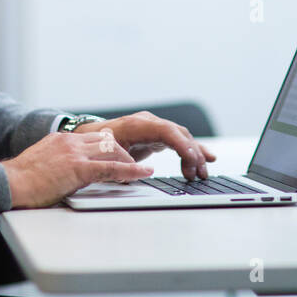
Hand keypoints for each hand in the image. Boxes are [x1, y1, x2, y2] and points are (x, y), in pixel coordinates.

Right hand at [0, 129, 154, 207]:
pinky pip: (112, 167)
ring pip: (113, 151)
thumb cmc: (20, 181)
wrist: (8, 183)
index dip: (110, 147)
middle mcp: (70, 141)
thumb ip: (57, 163)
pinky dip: (131, 171)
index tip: (119, 154)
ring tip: (141, 171)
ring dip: (129, 161)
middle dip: (123, 153)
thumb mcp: (42, 164)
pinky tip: (143, 173)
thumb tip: (65, 173)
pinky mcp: (78, 168)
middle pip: (107, 141)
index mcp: (61, 140)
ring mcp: (75, 153)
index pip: (94, 137)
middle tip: (133, 164)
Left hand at [74, 111, 215, 180]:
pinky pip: (178, 141)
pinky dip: (191, 150)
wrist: (90, 137)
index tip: (192, 159)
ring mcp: (154, 127)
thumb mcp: (107, 155)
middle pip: (178, 134)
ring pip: (182, 137)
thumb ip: (121, 163)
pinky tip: (206, 158)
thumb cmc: (98, 146)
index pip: (166, 131)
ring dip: (194, 155)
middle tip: (198, 174)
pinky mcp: (157, 135)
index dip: (181, 144)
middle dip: (192, 154)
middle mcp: (148, 122)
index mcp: (136, 125)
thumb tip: (135, 173)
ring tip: (203, 173)